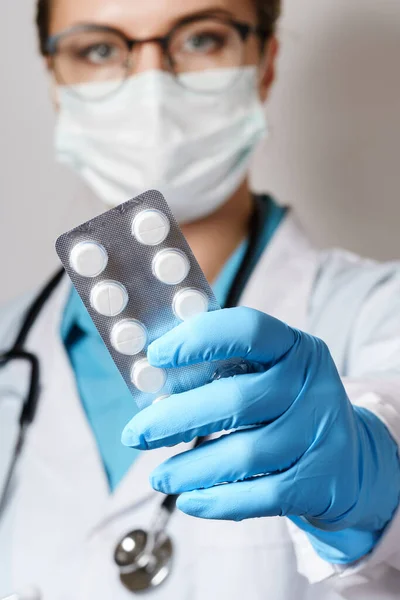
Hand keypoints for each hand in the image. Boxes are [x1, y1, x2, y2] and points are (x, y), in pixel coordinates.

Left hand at [122, 308, 398, 543]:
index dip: (198, 340)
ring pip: (245, 455)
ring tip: (159, 477)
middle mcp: (312, 385)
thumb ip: (221, 368)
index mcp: (293, 347)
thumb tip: (152, 378)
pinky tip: (189, 500)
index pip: (248, 331)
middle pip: (237, 401)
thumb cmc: (286, 407)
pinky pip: (262, 496)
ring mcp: (321, 433)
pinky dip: (218, 501)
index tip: (155, 357)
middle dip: (175, 419)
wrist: (349, 458)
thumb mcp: (267, 374)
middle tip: (135, 434)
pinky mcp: (321, 480)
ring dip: (191, 469)